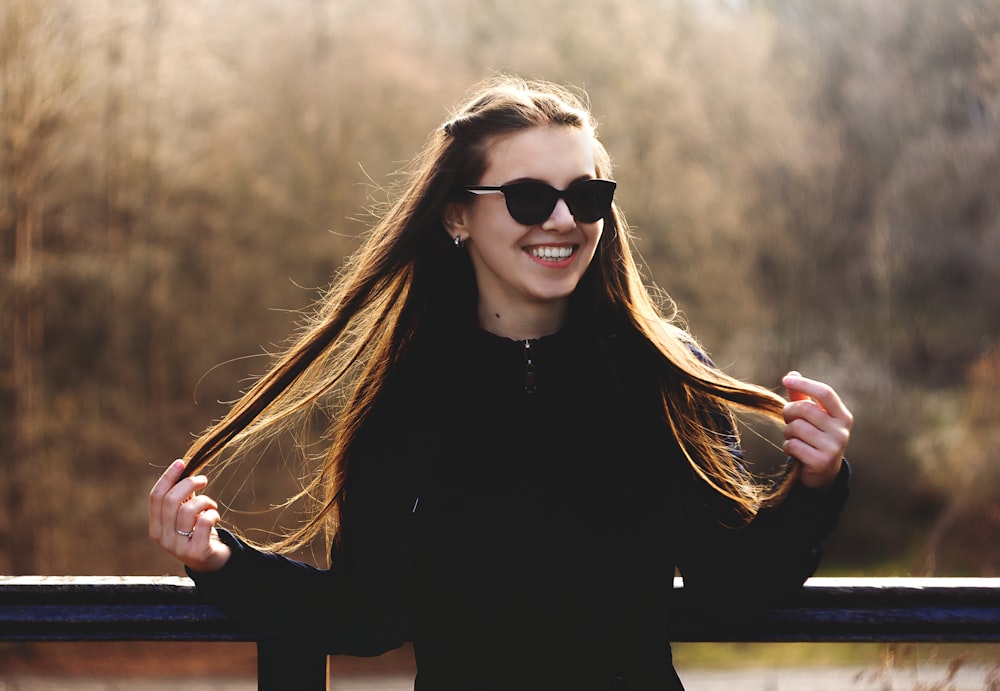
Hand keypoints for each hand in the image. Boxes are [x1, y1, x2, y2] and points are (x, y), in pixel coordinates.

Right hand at [149, 459, 230, 572]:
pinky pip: (204, 523)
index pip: (156, 497)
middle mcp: (163, 538)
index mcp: (156, 528)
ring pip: (188, 510)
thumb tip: (183, 468)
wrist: (212, 563)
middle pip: (170, 501)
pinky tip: (214, 516)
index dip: (168, 477)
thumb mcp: (186, 515)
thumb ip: (181, 497)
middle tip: (203, 480)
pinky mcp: (197, 552)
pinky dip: (212, 514)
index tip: (181, 462)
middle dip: (189, 484)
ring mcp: (179, 547)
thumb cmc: (198, 533)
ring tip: (211, 506)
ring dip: (204, 501)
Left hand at [782, 371, 852, 488]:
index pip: (825, 393)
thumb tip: (792, 374)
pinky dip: (788, 447)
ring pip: (796, 427)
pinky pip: (792, 445)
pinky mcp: (821, 462)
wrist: (823, 474)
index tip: (786, 380)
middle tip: (788, 419)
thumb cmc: (814, 439)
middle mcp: (842, 431)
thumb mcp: (812, 418)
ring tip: (794, 438)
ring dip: (788, 432)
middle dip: (789, 412)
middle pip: (805, 409)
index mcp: (842, 416)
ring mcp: (833, 447)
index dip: (805, 384)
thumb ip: (802, 397)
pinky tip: (796, 452)